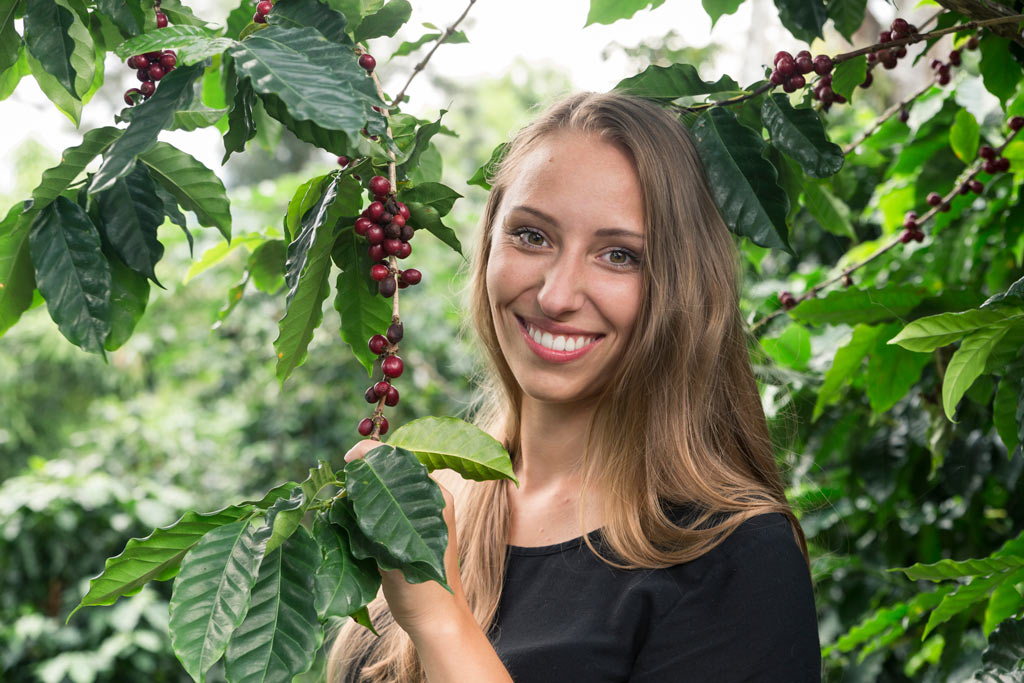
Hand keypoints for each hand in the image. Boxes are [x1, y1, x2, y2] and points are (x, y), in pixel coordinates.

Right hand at [343, 439, 470, 637]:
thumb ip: (373, 515)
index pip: (400, 460)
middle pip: (394, 471)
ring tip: (346, 495)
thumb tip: (351, 483)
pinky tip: (354, 515)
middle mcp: (431, 500)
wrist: (435, 620)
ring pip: (389, 488)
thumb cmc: (419, 589)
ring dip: (367, 489)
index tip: (348, 458)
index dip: (372, 455)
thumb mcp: (391, 550)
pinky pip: (388, 506)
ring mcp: (423, 514)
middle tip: (343, 478)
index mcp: (433, 497)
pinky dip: (370, 507)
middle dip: (367, 471)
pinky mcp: (413, 529)